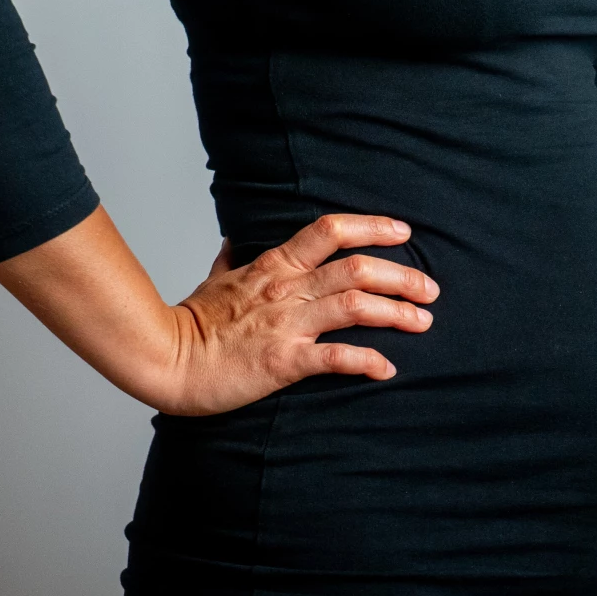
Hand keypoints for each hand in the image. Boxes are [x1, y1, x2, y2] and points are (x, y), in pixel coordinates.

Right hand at [159, 214, 438, 414]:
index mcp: (274, 266)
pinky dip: (367, 362)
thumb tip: (234, 242)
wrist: (166, 360)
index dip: (373, 227)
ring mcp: (287, 325)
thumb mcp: (214, 280)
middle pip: (358, 269)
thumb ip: (232, 260)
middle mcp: (287, 289)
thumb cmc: (190, 323)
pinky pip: (336, 359)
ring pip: (356, 306)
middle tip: (431, 290)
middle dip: (403, 277)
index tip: (404, 233)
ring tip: (423, 322)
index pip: (330, 231)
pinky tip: (387, 368)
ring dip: (397, 313)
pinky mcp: (284, 362)